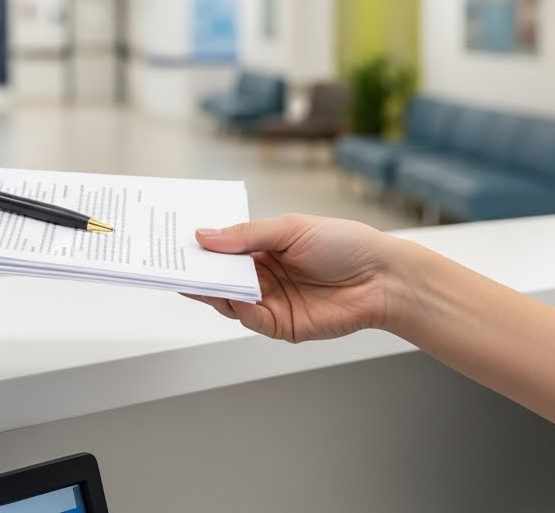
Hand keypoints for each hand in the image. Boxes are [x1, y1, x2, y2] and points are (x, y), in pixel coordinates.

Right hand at [189, 214, 416, 341]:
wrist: (383, 278)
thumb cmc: (344, 244)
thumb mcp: (290, 228)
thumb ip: (246, 235)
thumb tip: (204, 237)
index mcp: (263, 248)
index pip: (222, 250)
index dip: (200, 247)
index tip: (174, 242)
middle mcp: (263, 276)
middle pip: (220, 276)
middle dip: (197, 270)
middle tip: (171, 263)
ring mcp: (270, 302)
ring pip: (229, 299)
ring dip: (210, 290)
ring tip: (192, 278)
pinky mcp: (280, 325)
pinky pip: (249, 318)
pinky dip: (235, 308)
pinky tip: (228, 295)